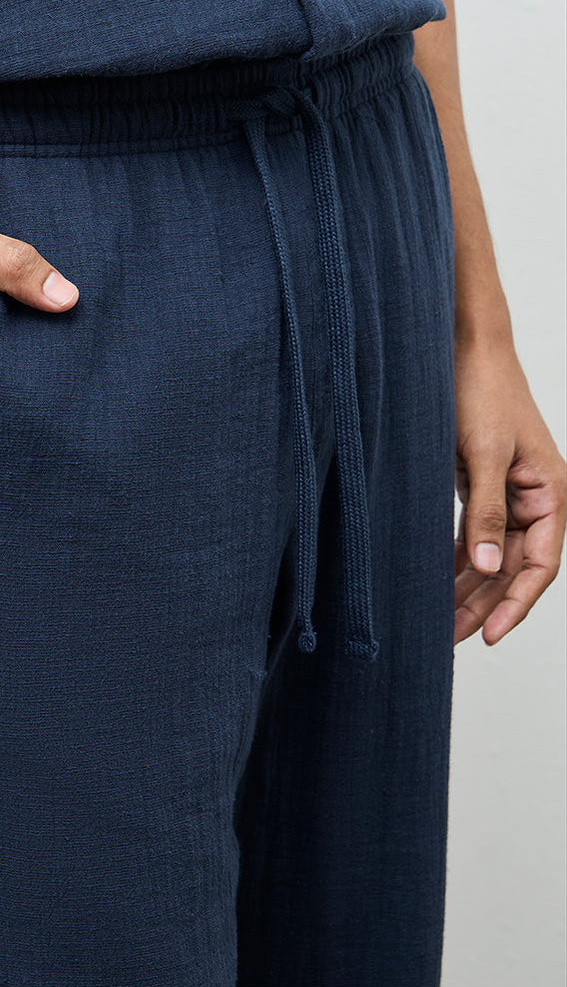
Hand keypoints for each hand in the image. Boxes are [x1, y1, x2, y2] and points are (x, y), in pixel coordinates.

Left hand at [453, 332, 566, 645]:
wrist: (463, 347)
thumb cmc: (481, 390)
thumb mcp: (483, 454)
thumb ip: (486, 513)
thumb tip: (487, 569)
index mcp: (551, 493)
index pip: (540, 566)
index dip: (515, 604)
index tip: (489, 637)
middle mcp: (535, 499)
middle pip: (512, 568)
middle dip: (483, 604)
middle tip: (448, 639)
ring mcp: (508, 494)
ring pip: (491, 556)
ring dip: (467, 586)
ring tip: (437, 620)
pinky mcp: (481, 485)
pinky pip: (474, 534)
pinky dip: (456, 559)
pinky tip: (435, 581)